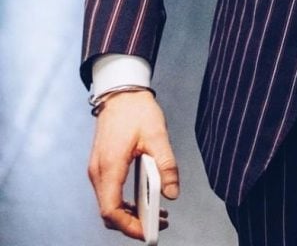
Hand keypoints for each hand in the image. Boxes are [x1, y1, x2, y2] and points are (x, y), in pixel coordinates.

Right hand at [88, 90, 177, 239]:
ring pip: (109, 205)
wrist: (120, 91)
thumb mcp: (157, 135)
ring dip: (130, 215)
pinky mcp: (102, 166)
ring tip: (158, 215)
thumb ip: (166, 165)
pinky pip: (110, 193)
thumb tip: (172, 194)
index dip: (129, 227)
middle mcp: (98, 172)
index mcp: (110, 166)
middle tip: (160, 225)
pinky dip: (125, 203)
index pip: (111, 210)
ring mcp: (97, 170)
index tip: (149, 233)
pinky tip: (145, 201)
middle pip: (109, 213)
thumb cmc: (137, 110)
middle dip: (133, 224)